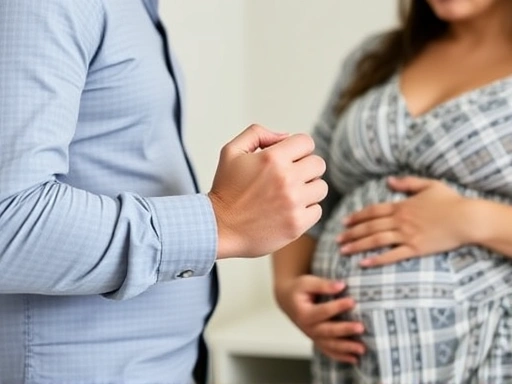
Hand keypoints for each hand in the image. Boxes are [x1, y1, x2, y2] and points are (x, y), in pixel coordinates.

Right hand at [209, 124, 327, 258]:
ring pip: (321, 188)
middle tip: (290, 177)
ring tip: (290, 195)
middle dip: (306, 168)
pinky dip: (306, 211)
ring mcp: (293, 203)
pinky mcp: (297, 224)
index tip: (289, 159)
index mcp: (272, 158)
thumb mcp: (232, 151)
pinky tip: (289, 211)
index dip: (298, 149)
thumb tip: (285, 136)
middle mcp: (286, 179)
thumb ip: (258, 134)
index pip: (306, 142)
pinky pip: (317, 210)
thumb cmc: (225, 190)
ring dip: (308, 190)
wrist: (218, 227)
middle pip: (318, 164)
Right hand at [275, 275, 364, 363]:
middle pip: (328, 331)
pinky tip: (354, 359)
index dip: (338, 306)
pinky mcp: (317, 340)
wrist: (287, 299)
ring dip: (346, 348)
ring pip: (330, 345)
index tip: (352, 301)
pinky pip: (329, 351)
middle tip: (361, 328)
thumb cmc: (298, 290)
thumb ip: (323, 285)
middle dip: (345, 330)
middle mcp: (307, 328)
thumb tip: (341, 285)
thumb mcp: (307, 283)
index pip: (323, 311)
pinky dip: (341, 356)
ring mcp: (312, 336)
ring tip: (362, 349)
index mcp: (303, 313)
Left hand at [338, 176, 471, 266]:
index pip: (373, 211)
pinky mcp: (416, 249)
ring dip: (357, 245)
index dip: (357, 216)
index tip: (345, 222)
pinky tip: (364, 263)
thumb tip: (389, 180)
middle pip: (370, 226)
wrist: (467, 218)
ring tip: (343, 250)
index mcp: (401, 205)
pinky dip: (377, 259)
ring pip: (376, 240)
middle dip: (351, 232)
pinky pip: (392, 255)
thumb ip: (407, 182)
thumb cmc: (451, 201)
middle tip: (337, 239)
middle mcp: (400, 220)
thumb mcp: (429, 185)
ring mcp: (407, 235)